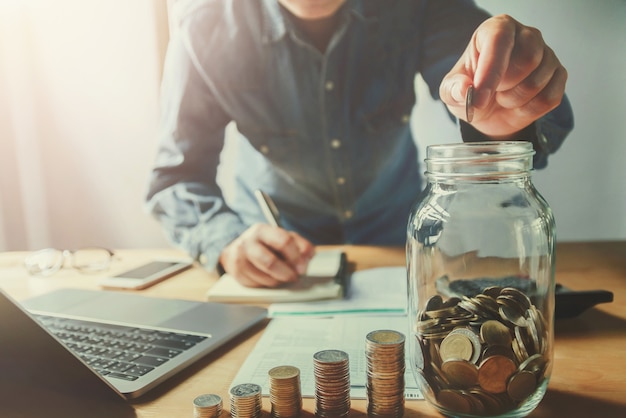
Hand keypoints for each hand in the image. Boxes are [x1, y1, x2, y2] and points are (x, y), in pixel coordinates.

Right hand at [218, 223, 314, 287]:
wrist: (239, 249)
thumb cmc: (266, 244)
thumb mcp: (284, 238)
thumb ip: (301, 245)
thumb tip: (308, 256)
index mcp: (261, 230)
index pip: (283, 241)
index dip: (296, 257)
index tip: (302, 267)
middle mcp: (247, 243)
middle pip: (270, 262)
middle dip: (287, 273)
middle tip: (294, 277)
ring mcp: (239, 259)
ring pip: (265, 278)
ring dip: (279, 281)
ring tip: (283, 276)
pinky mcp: (236, 274)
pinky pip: (258, 286)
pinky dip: (268, 285)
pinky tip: (271, 278)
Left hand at [440, 14, 567, 138]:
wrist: (489, 111)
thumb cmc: (472, 91)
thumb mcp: (451, 92)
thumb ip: (453, 89)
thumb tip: (464, 88)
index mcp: (497, 29)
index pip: (500, 40)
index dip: (491, 71)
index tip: (479, 97)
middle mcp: (526, 35)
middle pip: (527, 59)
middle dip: (504, 86)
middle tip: (491, 92)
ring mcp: (546, 55)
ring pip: (537, 82)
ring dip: (514, 100)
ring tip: (502, 97)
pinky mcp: (558, 75)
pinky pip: (549, 98)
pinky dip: (529, 110)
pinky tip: (518, 104)